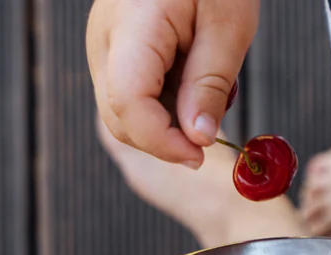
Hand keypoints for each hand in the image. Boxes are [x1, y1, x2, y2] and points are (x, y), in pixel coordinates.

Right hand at [87, 0, 258, 164]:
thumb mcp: (228, 24)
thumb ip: (210, 85)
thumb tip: (198, 139)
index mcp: (132, 26)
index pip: (128, 106)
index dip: (162, 142)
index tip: (199, 153)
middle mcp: (104, 39)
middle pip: (120, 119)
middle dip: (164, 139)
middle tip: (208, 135)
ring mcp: (103, 45)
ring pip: (123, 113)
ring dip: (163, 123)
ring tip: (201, 95)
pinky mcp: (111, 49)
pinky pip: (128, 95)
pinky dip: (159, 105)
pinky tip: (187, 85)